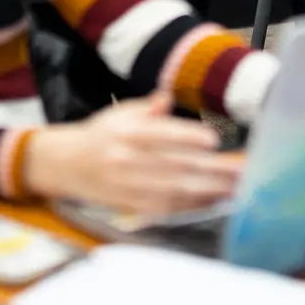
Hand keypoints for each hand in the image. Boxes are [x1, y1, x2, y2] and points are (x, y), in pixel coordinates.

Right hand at [20, 91, 242, 216]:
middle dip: (211, 169)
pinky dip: (190, 206)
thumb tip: (167, 97)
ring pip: (173, 190)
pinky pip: (164, 208)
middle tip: (240, 170)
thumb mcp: (119, 113)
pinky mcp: (129, 205)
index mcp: (126, 132)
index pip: (160, 134)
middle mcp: (126, 159)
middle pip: (174, 165)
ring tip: (234, 188)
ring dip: (207, 191)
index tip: (214, 141)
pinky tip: (211, 201)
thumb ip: (147, 108)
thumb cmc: (98, 135)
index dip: (187, 138)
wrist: (63, 165)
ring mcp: (127, 185)